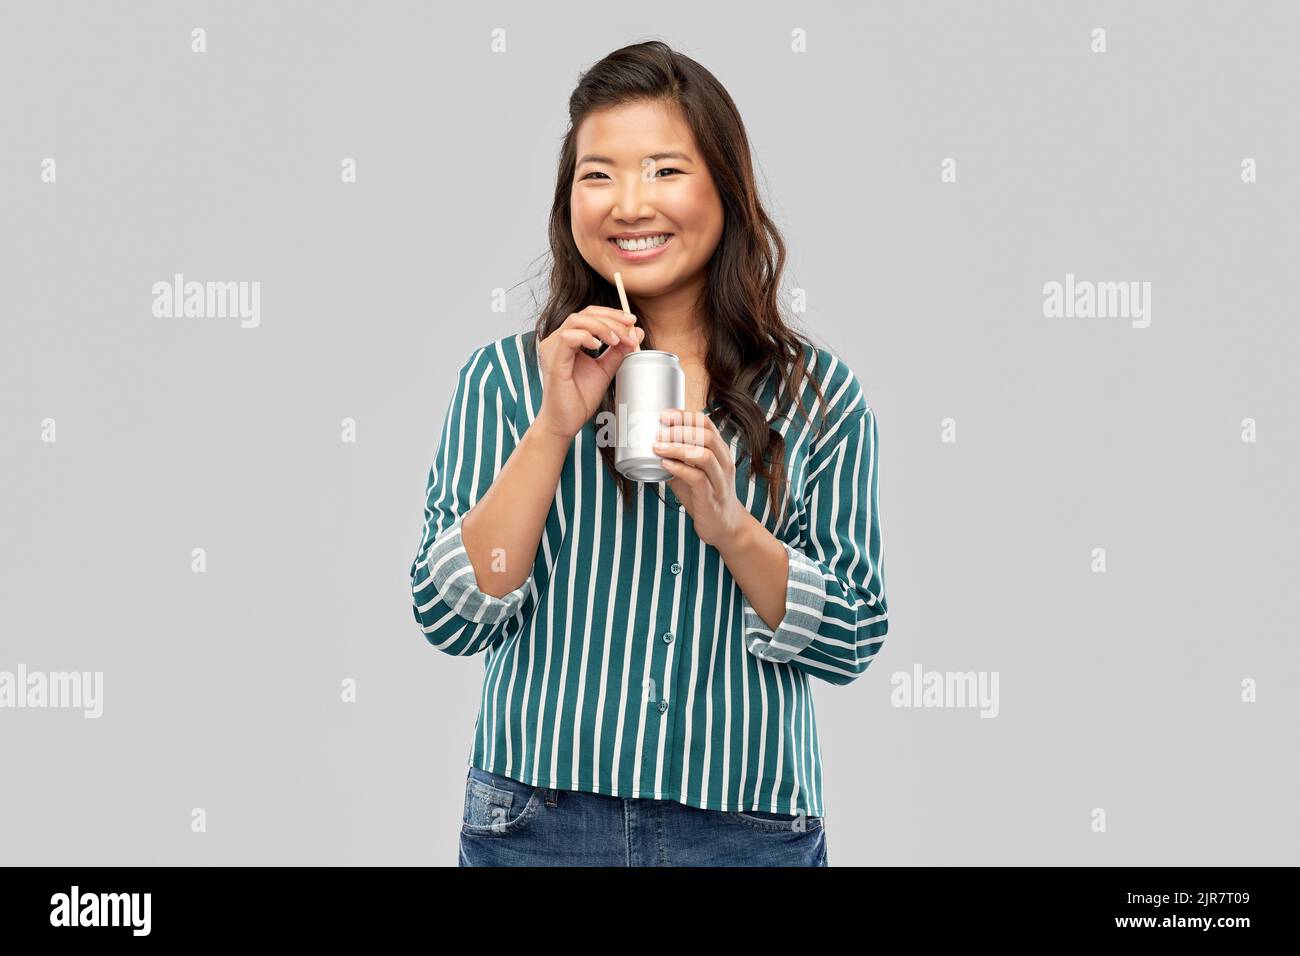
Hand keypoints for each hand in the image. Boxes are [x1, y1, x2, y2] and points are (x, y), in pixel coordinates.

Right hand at [535, 306, 642, 440]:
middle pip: (584, 313)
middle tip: (629, 331)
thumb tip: (636, 332)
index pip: (589, 314)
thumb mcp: (605, 369)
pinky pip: (567, 338)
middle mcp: (557, 341)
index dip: (612, 314)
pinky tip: (598, 346)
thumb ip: (618, 351)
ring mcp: (553, 350)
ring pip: (576, 321)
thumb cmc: (579, 398)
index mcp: (568, 340)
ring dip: (601, 326)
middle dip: (611, 319)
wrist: (566, 422)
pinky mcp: (554, 362)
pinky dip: (585, 336)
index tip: (632, 322)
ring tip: (617, 340)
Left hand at [652, 409, 749, 549]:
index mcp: (719, 451)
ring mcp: (719, 480)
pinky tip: (665, 465)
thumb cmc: (705, 496)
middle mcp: (723, 462)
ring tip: (657, 447)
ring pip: (703, 455)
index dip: (685, 416)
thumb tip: (650, 446)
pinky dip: (679, 468)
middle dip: (679, 430)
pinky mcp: (712, 497)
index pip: (706, 424)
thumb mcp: (691, 472)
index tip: (664, 415)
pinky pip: (698, 478)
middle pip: (705, 435)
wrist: (725, 526)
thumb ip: (676, 460)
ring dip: (677, 448)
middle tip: (658, 432)